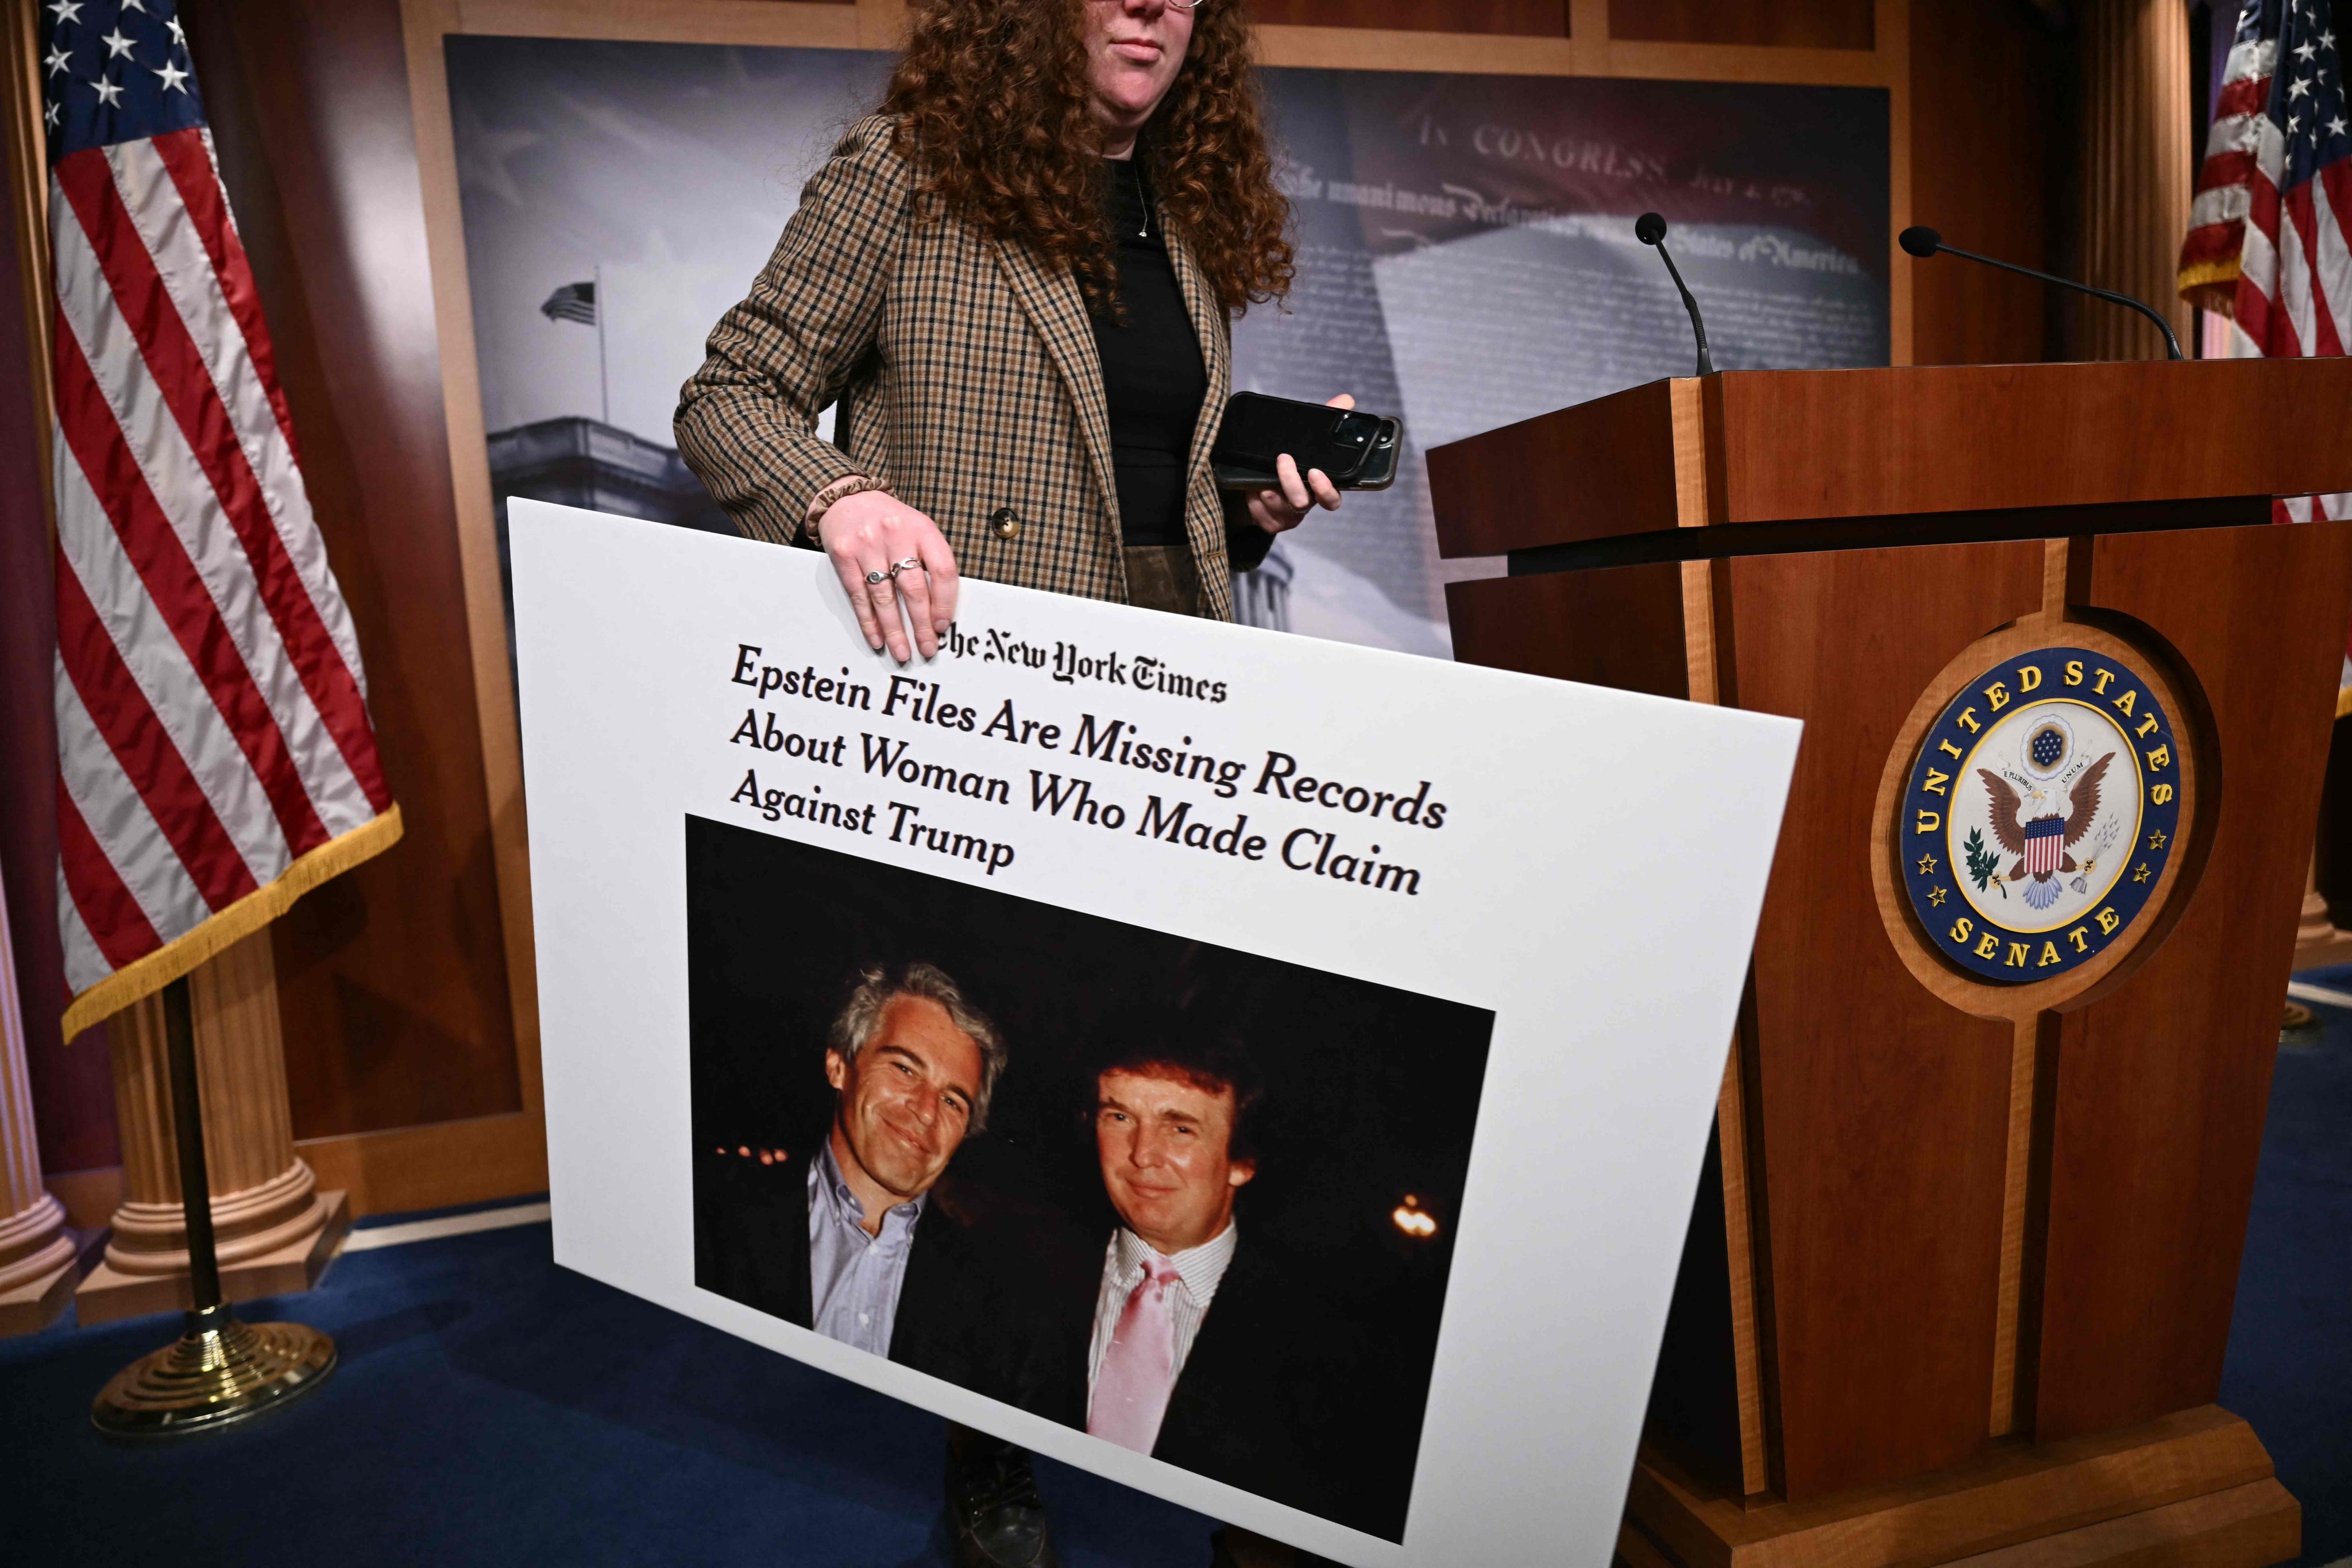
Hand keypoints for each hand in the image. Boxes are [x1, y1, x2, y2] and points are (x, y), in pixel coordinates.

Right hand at [816, 489, 960, 661]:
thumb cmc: (890, 521)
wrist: (848, 498)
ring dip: (894, 630)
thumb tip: (938, 611)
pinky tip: (877, 639)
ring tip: (902, 652)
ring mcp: (867, 544)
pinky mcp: (843, 554)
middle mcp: (896, 534)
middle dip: (921, 625)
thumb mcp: (918, 530)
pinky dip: (868, 621)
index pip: (943, 571)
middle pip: (913, 589)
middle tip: (927, 649)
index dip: (944, 603)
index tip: (942, 627)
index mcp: (923, 528)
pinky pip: (859, 596)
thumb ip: (930, 562)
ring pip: (884, 597)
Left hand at [1245, 393, 1353, 535]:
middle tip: (1283, 459)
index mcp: (1319, 489)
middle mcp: (1306, 504)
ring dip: (1269, 489)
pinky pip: (1261, 514)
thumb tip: (1346, 400)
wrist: (1263, 486)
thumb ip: (1326, 422)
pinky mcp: (1269, 522)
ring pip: (1280, 507)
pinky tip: (1251, 489)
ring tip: (1260, 477)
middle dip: (1291, 482)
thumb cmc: (1293, 462)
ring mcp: (1288, 515)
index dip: (1326, 490)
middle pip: (1303, 503)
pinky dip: (1254, 500)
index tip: (1315, 473)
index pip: (1331, 499)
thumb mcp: (1308, 442)